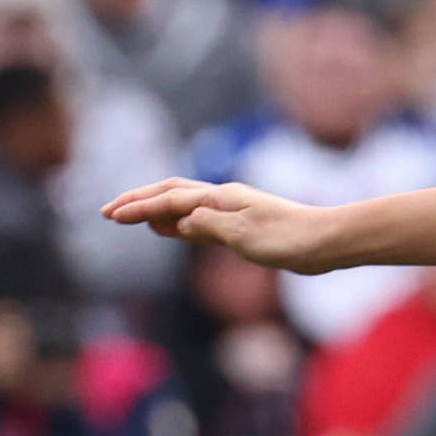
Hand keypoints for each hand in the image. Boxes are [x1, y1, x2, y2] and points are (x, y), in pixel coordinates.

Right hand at [103, 179, 344, 270]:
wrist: (328, 242)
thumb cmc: (290, 239)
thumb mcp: (244, 235)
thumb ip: (209, 226)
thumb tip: (179, 220)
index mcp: (221, 198)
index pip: (170, 200)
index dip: (138, 206)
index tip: (110, 215)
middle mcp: (224, 199)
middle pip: (171, 193)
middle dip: (138, 200)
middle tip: (108, 211)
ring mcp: (233, 210)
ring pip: (184, 204)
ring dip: (155, 208)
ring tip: (130, 216)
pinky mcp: (243, 226)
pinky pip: (199, 219)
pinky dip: (177, 221)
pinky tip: (171, 229)